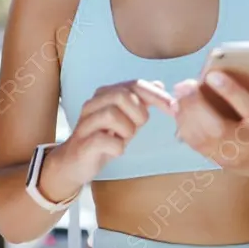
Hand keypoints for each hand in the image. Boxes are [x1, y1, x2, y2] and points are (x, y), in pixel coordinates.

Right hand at [45, 80, 174, 195]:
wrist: (74, 163)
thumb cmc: (102, 139)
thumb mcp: (125, 118)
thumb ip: (140, 102)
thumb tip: (159, 84)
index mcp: (106, 94)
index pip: (135, 84)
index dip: (156, 95)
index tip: (173, 109)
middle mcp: (93, 103)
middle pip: (123, 95)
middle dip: (138, 113)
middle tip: (137, 128)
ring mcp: (86, 122)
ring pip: (112, 114)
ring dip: (127, 130)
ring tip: (123, 138)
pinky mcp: (83, 142)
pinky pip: (104, 140)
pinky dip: (117, 147)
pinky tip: (116, 150)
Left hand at [170, 61, 248, 180]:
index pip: (248, 109)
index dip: (230, 91)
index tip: (211, 75)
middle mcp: (248, 144)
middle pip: (217, 128)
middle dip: (197, 105)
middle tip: (185, 84)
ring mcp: (232, 156)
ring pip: (202, 138)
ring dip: (185, 115)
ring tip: (178, 93)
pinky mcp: (219, 161)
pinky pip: (196, 145)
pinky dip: (183, 126)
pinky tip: (178, 109)